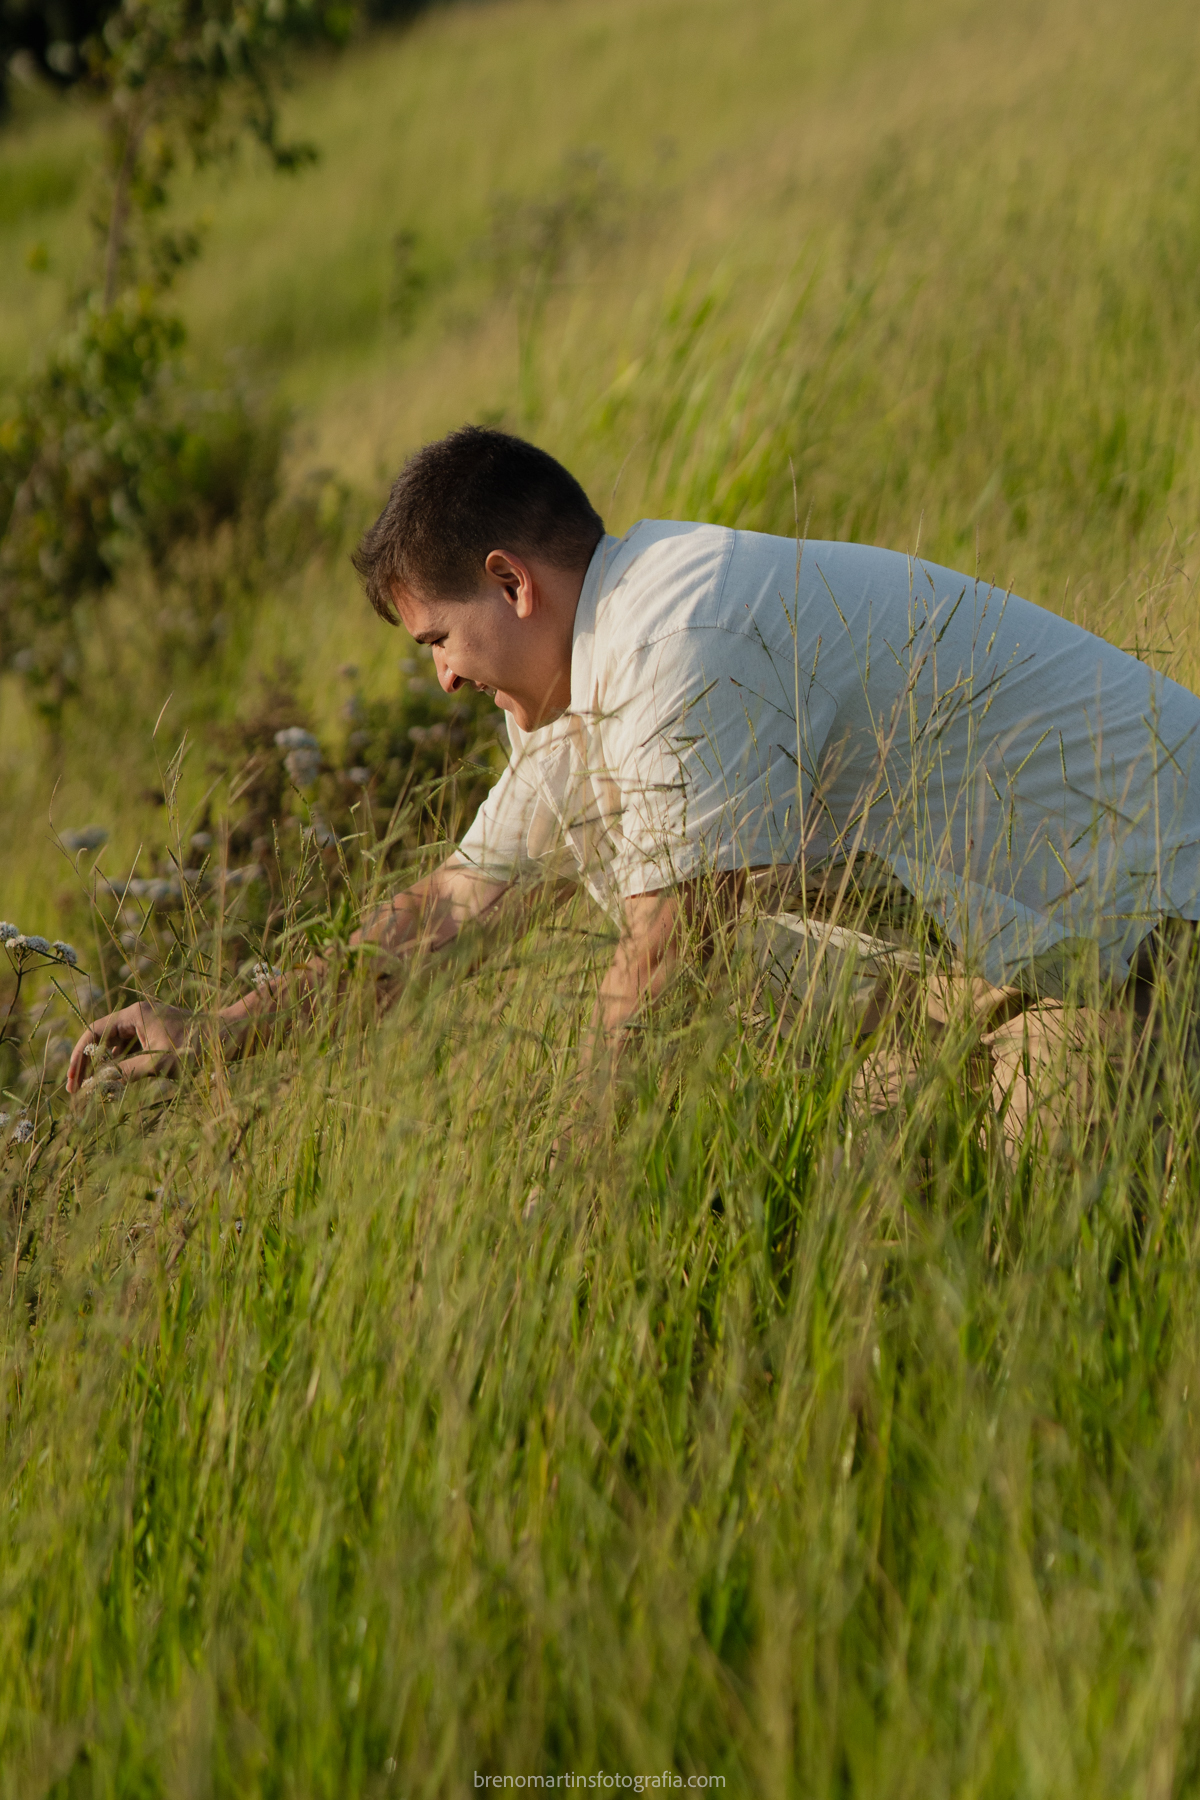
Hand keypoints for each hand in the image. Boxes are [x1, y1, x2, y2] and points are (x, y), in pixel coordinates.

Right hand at [66, 1002, 205, 1094]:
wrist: (231, 1038)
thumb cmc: (198, 1048)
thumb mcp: (160, 1064)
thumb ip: (126, 1073)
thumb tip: (97, 1085)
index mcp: (135, 1014)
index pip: (94, 1032)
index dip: (79, 1057)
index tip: (73, 1081)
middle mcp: (138, 1016)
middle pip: (102, 1040)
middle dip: (88, 1065)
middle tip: (76, 1092)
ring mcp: (149, 1026)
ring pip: (116, 1048)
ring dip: (105, 1068)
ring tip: (95, 1093)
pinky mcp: (159, 1037)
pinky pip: (132, 1052)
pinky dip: (122, 1067)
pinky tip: (117, 1085)